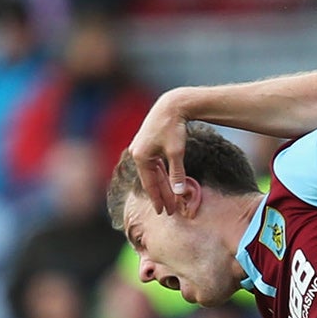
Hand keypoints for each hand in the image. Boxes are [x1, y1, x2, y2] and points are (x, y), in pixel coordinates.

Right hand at [130, 92, 191, 215]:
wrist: (172, 106)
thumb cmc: (173, 128)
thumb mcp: (176, 153)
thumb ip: (176, 174)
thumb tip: (179, 192)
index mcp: (141, 157)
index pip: (149, 184)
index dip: (158, 198)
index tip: (164, 212)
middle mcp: (137, 153)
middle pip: (151, 180)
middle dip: (161, 195)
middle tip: (170, 210)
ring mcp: (141, 148)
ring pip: (153, 173)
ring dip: (162, 185)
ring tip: (170, 199)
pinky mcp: (147, 144)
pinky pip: (154, 164)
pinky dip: (161, 174)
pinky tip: (166, 183)